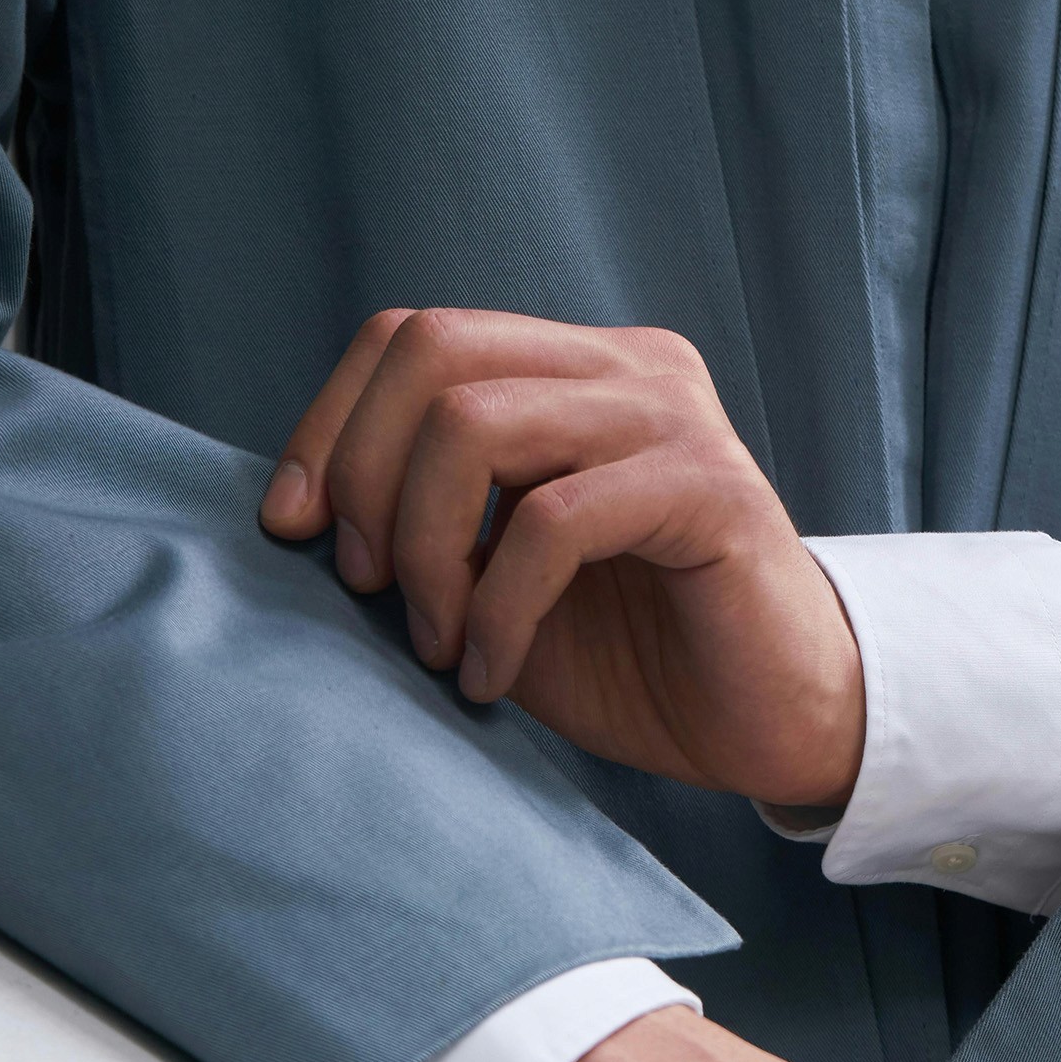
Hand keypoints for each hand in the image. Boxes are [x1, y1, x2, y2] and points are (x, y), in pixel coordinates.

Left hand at [260, 309, 863, 805]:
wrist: (770, 726)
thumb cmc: (632, 657)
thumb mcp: (493, 578)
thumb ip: (421, 522)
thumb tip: (293, 506)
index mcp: (574, 368)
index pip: (413, 335)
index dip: (329, 424)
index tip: (291, 530)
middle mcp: (628, 368)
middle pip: (434, 350)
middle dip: (364, 475)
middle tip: (370, 588)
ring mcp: (675, 419)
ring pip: (478, 422)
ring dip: (427, 547)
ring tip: (436, 643)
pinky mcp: (712, 491)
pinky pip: (555, 521)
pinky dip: (497, 607)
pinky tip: (489, 671)